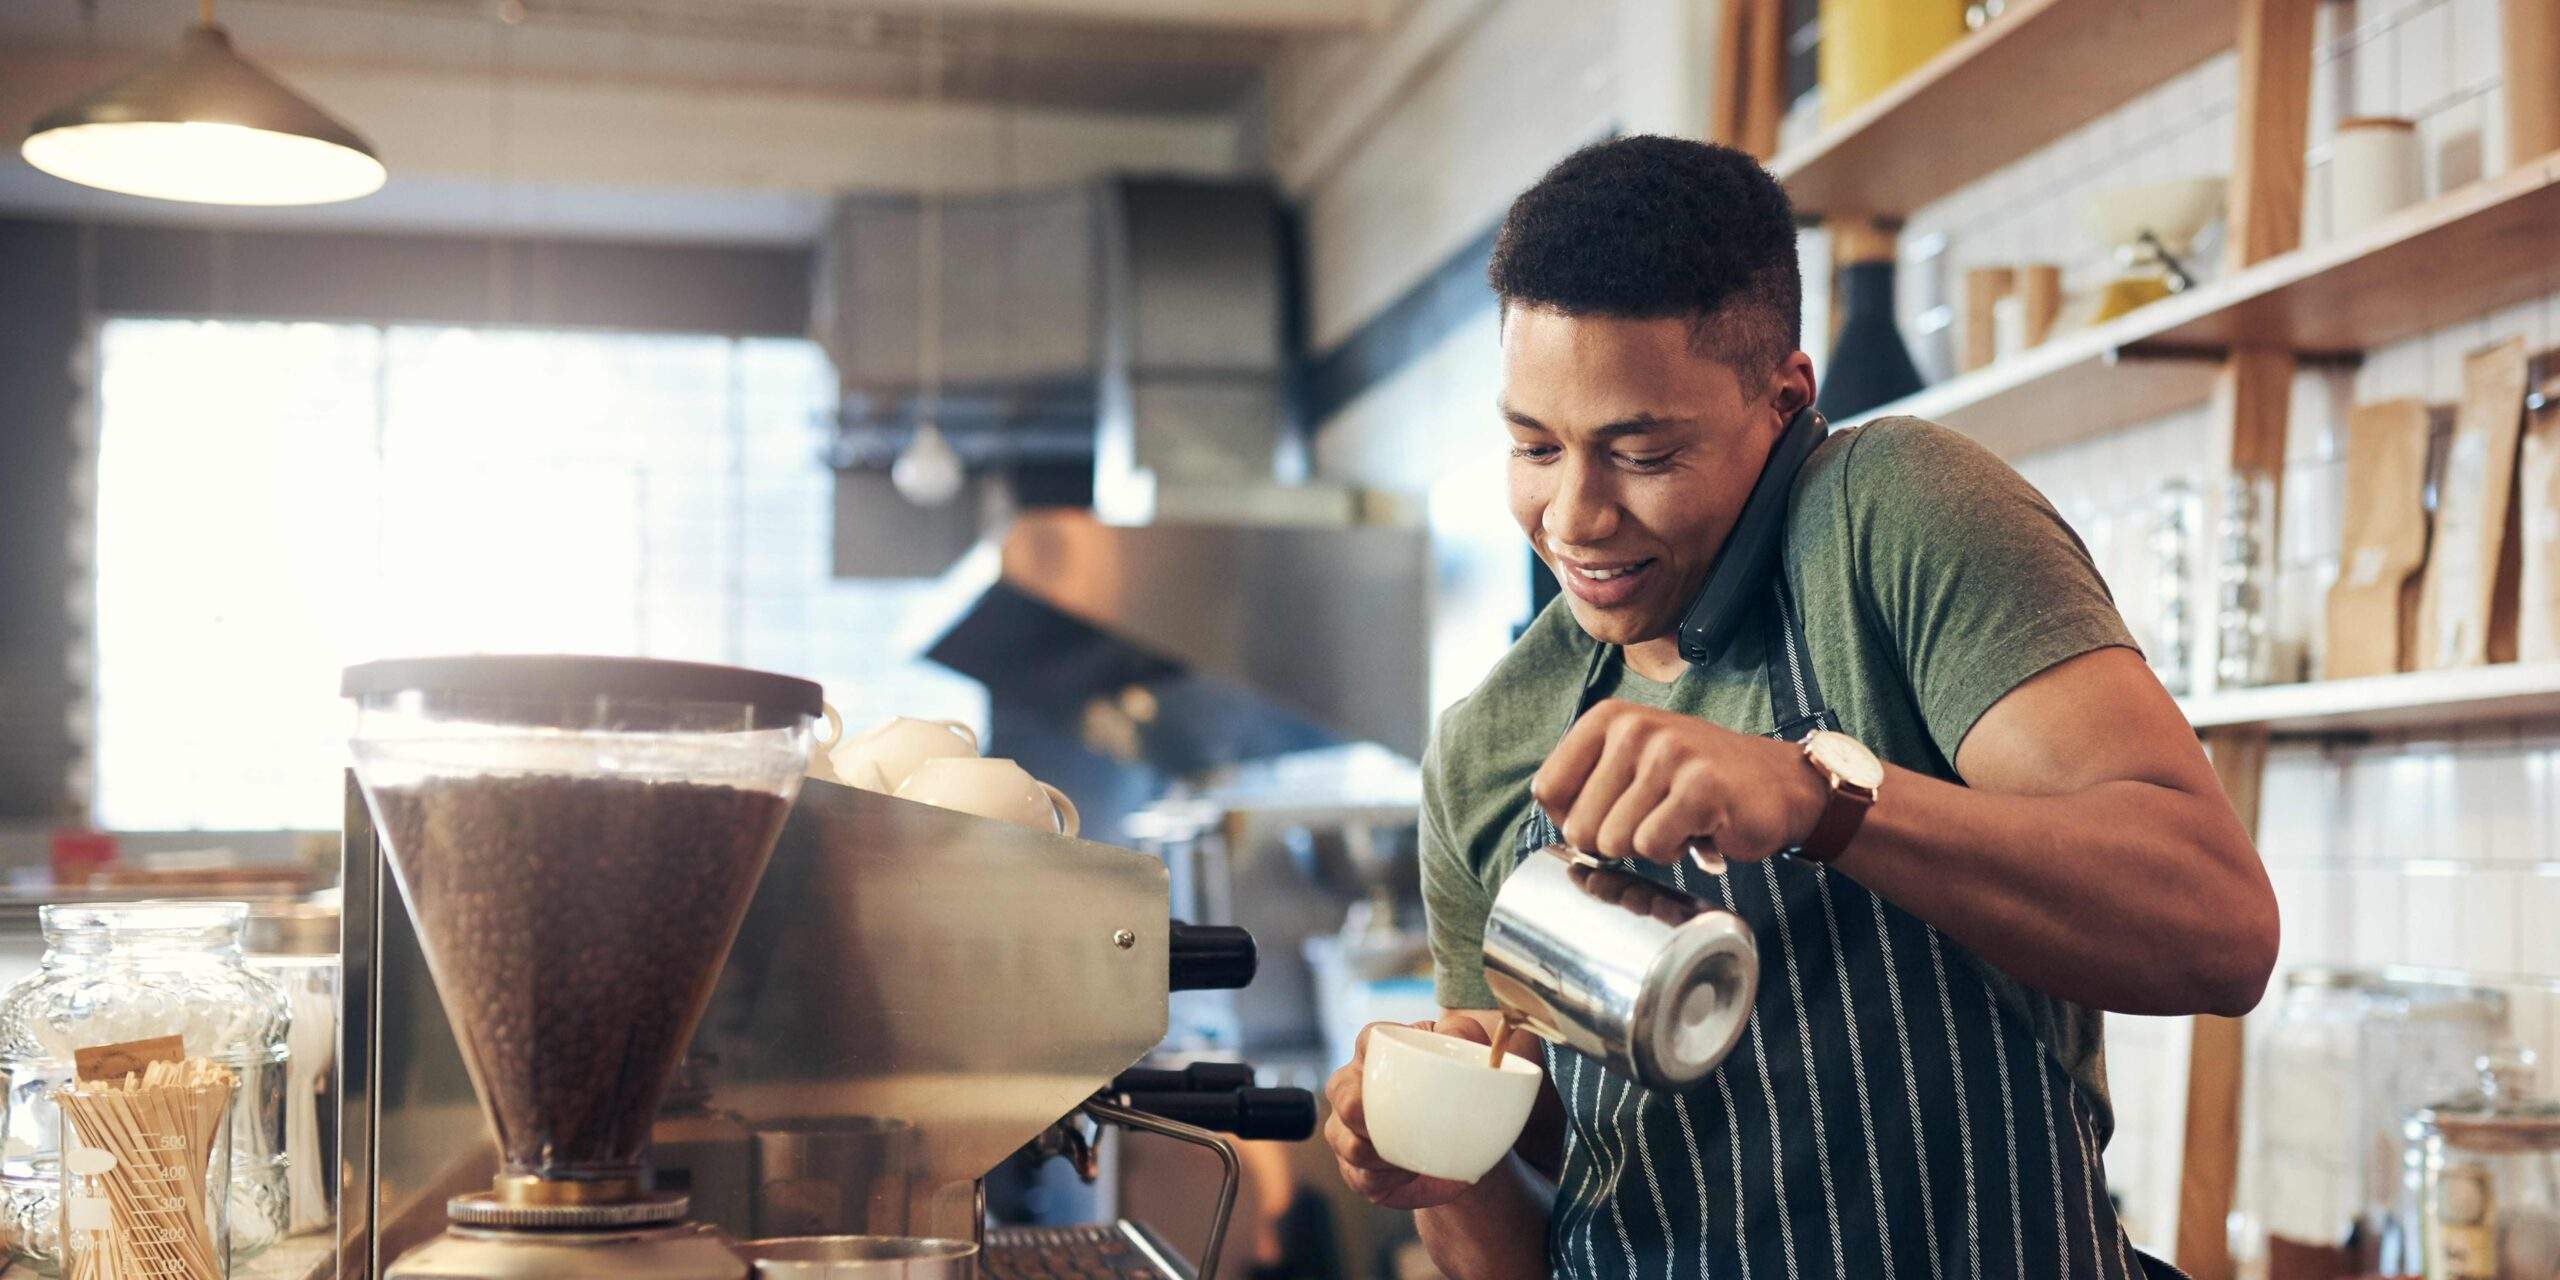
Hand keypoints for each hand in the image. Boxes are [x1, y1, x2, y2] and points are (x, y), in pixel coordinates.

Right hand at [1324, 1019, 1492, 1209]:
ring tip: (1412, 1157)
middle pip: (1340, 1093)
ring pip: (1344, 1140)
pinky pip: (1358, 1175)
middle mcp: (1353, 1086)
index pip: (1367, 1041)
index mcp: (1379, 1053)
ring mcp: (1347, 1129)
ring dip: (1378, 1154)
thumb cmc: (1460, 1091)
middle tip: (1400, 1126)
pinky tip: (1407, 1173)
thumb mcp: (1472, 1057)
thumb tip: (1471, 1043)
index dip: (1377, 1055)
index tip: (1404, 1074)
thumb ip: (1468, 1036)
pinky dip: (1385, 1178)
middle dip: (1362, 1113)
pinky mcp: (1354, 1167)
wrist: (1467, 1147)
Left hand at [1531, 699, 1826, 866]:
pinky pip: (1653, 846)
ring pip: (1614, 841)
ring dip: (1647, 846)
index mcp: (1608, 718)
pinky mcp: (1700, 787)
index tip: (1611, 814)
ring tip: (1678, 820)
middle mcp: (1634, 727)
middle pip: (1578, 826)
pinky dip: (1675, 851)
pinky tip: (1698, 829)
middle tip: (1654, 820)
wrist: (1778, 782)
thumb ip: (1586, 784)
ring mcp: (1668, 754)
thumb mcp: (1631, 764)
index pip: (1548, 791)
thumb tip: (1557, 827)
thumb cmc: (1695, 781)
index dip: (1574, 820)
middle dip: (1613, 841)